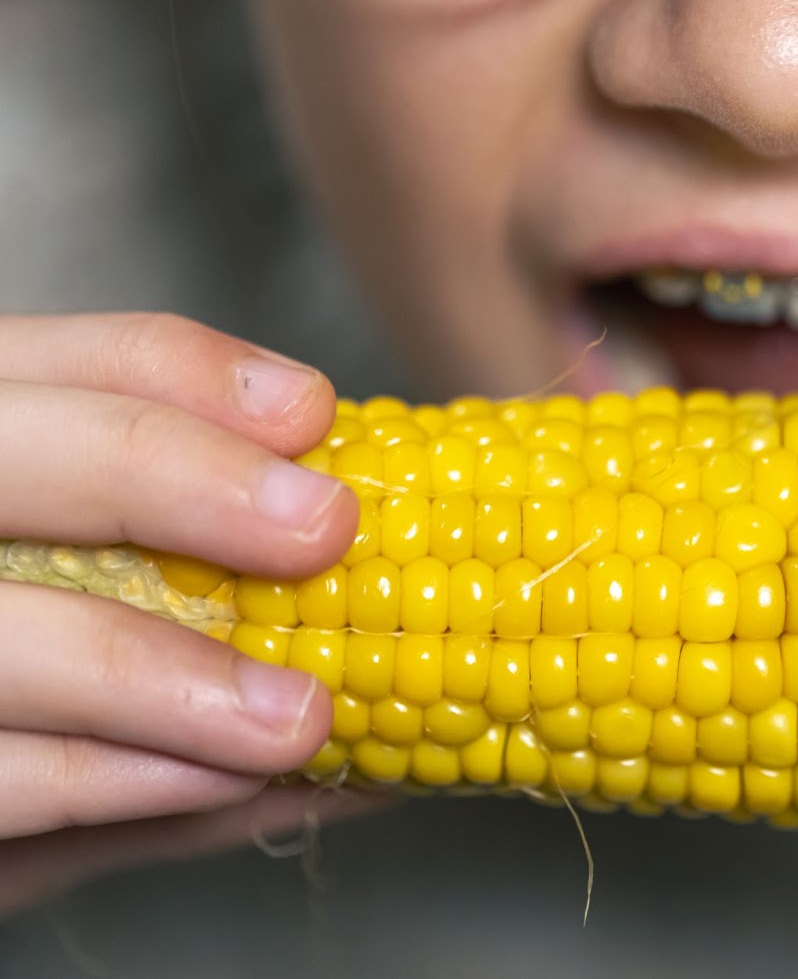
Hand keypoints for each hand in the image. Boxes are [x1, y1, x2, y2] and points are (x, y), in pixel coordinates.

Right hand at [0, 313, 358, 908]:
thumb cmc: (61, 697)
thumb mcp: (122, 609)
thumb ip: (224, 573)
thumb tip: (406, 570)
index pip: (62, 364)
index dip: (184, 375)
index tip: (311, 413)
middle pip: (14, 451)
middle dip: (172, 475)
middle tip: (321, 526)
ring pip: (8, 641)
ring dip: (169, 679)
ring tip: (301, 718)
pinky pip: (2, 780)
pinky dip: (124, 783)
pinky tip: (224, 782)